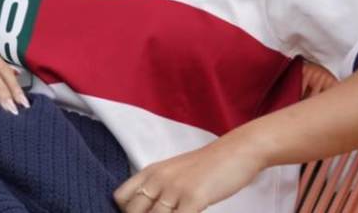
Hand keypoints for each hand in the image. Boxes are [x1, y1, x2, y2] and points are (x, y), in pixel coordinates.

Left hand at [113, 134, 267, 212]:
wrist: (236, 151)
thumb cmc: (208, 166)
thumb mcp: (174, 172)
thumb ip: (159, 187)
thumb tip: (150, 207)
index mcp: (150, 172)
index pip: (121, 197)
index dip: (126, 211)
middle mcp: (157, 179)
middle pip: (133, 211)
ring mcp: (174, 189)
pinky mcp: (193, 197)